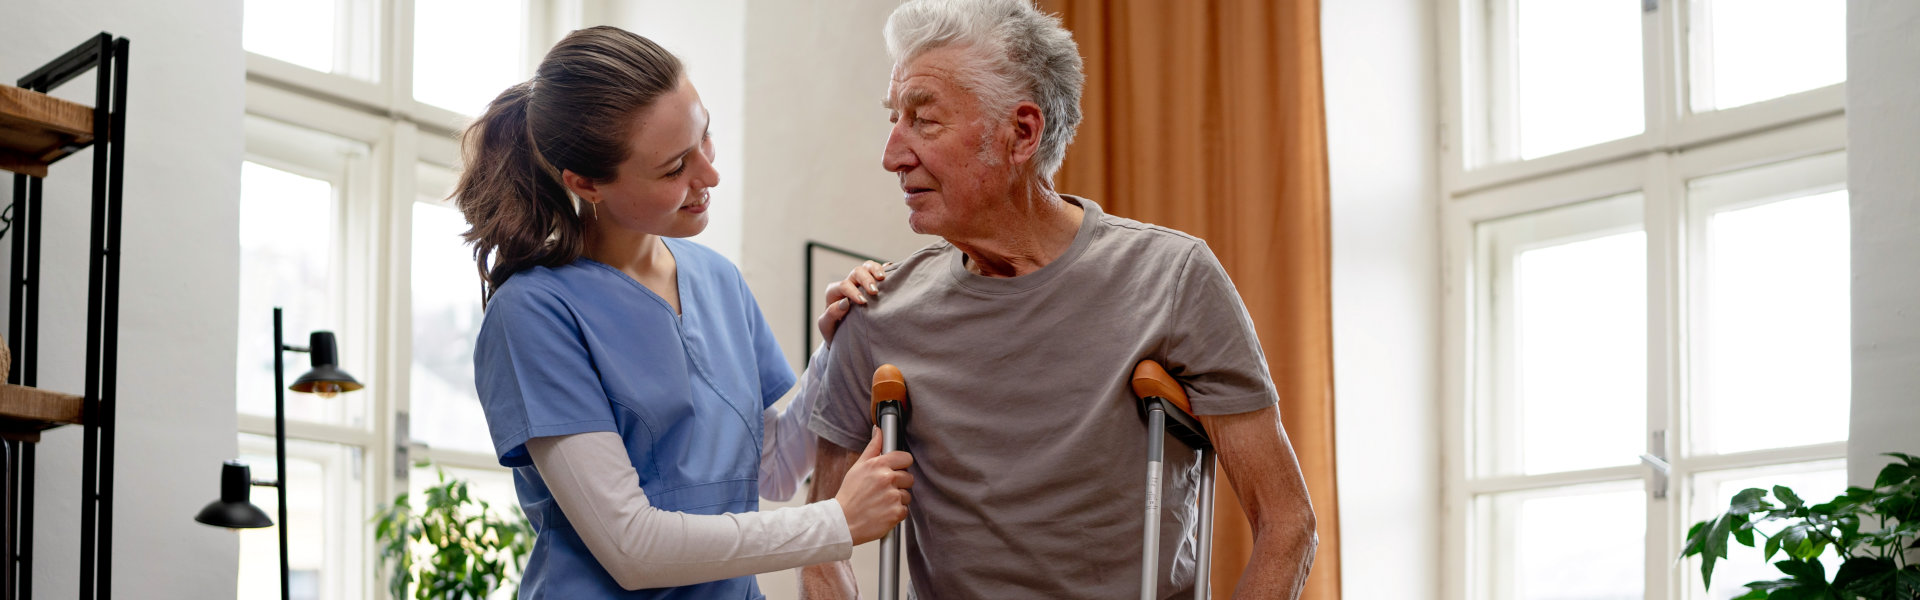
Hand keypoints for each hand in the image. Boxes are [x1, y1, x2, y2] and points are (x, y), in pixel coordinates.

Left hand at [817, 261, 888, 346]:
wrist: (843, 335)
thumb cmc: (834, 330)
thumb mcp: (826, 326)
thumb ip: (830, 314)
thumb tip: (843, 303)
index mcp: (834, 292)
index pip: (844, 285)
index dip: (853, 291)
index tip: (863, 302)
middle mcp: (848, 284)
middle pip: (856, 272)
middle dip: (866, 279)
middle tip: (874, 291)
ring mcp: (860, 283)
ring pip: (867, 267)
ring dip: (876, 270)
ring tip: (883, 278)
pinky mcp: (872, 283)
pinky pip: (879, 271)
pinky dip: (886, 269)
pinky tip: (892, 271)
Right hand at [834, 427, 912, 544]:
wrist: (842, 522)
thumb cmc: (849, 494)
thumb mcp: (858, 467)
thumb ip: (872, 448)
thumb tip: (879, 430)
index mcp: (878, 465)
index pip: (905, 458)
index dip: (902, 465)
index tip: (896, 470)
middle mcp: (887, 479)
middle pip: (909, 477)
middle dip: (899, 484)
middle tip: (883, 490)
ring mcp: (893, 496)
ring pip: (907, 495)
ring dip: (897, 500)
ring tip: (881, 502)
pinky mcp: (896, 512)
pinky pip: (905, 510)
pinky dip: (896, 513)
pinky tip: (882, 512)